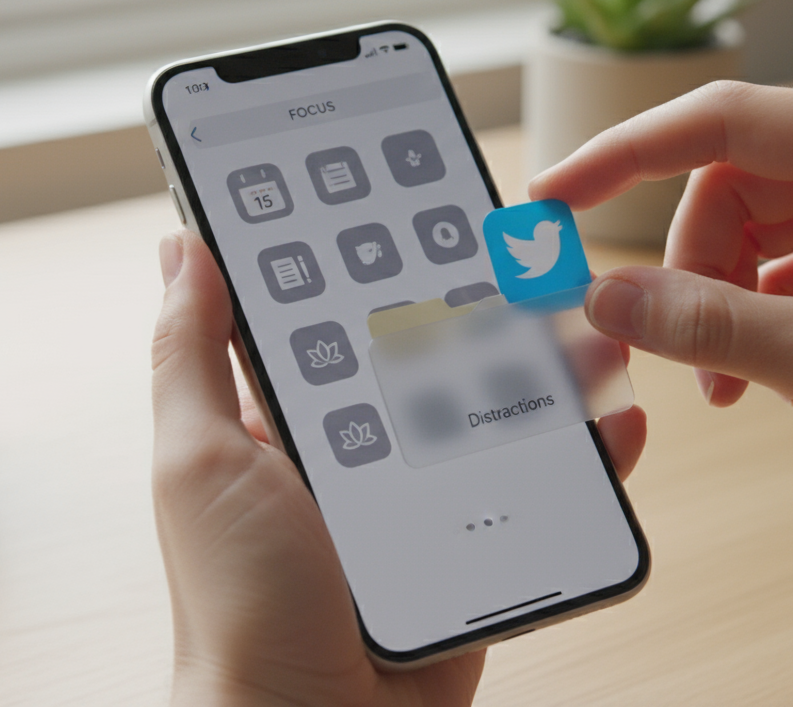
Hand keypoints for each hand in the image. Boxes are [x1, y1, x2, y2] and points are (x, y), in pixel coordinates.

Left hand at [150, 231, 647, 705]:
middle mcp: (353, 447)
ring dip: (541, 361)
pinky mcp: (474, 544)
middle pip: (424, 348)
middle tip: (523, 244)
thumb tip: (183, 245)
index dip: (362, 247)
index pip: (326, 306)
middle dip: (473, 294)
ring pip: (490, 407)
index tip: (406, 188)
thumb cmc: (238, 604)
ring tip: (582, 316)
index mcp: (284, 416)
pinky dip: (579, 453)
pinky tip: (609, 419)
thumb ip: (191, 353)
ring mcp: (417, 495)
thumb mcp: (197, 460)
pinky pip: (536, 486)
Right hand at [531, 81, 792, 529]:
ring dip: (715, 299)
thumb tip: (606, 299)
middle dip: (689, 267)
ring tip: (728, 377)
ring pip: (742, 223)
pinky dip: (749, 308)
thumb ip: (702, 324)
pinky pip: (773, 253)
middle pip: (725, 182)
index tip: (557, 194)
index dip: (624, 156)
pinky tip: (763, 367)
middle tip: (672, 340)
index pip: (721, 122)